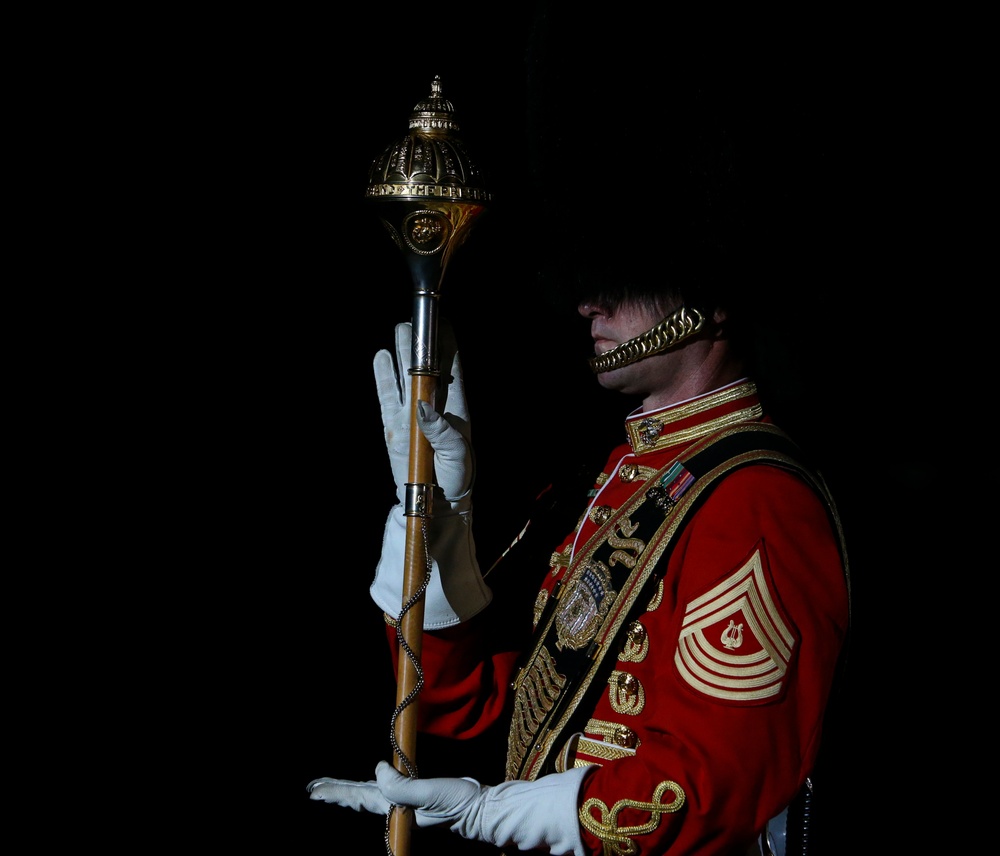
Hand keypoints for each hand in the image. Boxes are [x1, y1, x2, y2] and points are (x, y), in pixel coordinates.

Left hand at [307, 761, 480, 827]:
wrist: (478, 808)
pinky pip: (386, 786)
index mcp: (393, 807)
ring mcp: (404, 801)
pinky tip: (370, 781)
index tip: (315, 790)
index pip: (358, 797)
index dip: (337, 792)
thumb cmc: (454, 802)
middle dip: (337, 793)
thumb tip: (377, 768)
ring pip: (369, 793)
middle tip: (314, 789)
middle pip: (359, 796)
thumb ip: (399, 786)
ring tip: (332, 788)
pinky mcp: (415, 793)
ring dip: (349, 790)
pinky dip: (370, 784)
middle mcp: (394, 805)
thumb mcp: (426, 794)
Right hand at [374, 321, 472, 504]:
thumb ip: (441, 431)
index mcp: (456, 407)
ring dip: (402, 353)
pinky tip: (381, 357)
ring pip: (405, 376)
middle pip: (426, 366)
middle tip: (415, 320)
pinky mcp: (395, 425)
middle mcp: (433, 405)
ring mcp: (411, 414)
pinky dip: (383, 376)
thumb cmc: (456, 476)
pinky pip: (387, 396)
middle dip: (422, 343)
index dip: (448, 345)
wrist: (436, 501)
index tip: (442, 322)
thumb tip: (421, 406)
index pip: (452, 368)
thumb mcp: (456, 455)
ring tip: (399, 329)